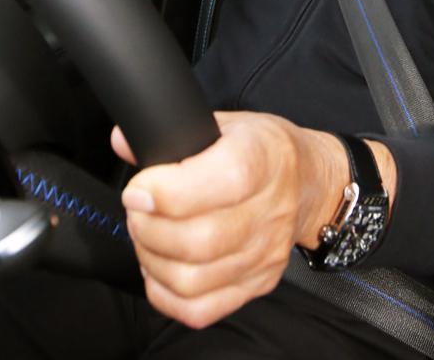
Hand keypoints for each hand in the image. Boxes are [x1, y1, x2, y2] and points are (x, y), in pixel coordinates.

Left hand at [111, 111, 393, 329]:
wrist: (308, 181)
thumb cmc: (262, 151)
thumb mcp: (225, 124)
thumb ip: (172, 133)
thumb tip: (124, 141)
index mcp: (263, 158)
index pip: (222, 182)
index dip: (167, 191)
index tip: (138, 189)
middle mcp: (270, 210)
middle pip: (200, 240)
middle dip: (149, 228)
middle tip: (138, 212)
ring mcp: (265, 254)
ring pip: (193, 280)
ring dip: (153, 260)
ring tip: (147, 237)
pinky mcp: (257, 283)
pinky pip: (200, 308)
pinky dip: (165, 293)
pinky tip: (161, 266)